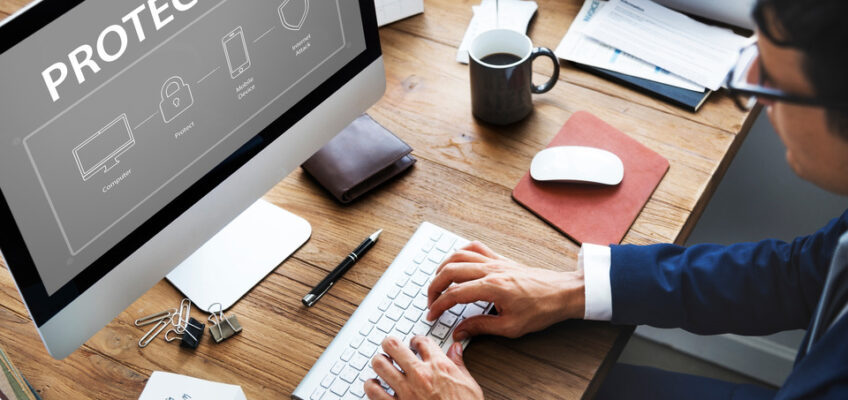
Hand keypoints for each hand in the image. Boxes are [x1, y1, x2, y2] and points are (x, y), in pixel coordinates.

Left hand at [366, 336, 482, 399]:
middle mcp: (420, 375)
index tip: (414, 344)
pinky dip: (371, 386)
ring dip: (379, 363)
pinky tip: (374, 386)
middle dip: (390, 344)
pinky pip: (374, 392)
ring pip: (380, 365)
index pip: (421, 341)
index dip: (416, 340)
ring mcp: (406, 391)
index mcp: (439, 367)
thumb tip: (455, 350)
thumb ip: (459, 364)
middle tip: (391, 348)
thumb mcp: (469, 385)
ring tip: (382, 365)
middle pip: (393, 346)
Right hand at [427, 241, 584, 340]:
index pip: (454, 294)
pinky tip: (456, 262)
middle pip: (450, 271)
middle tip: (430, 302)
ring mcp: (496, 261)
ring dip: (443, 268)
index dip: (438, 306)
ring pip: (459, 255)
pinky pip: (475, 248)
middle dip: (434, 286)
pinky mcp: (501, 259)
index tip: (432, 315)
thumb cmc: (542, 309)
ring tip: (438, 283)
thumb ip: (481, 327)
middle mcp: (491, 270)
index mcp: (492, 287)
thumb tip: (460, 332)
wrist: (563, 293)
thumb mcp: (511, 327)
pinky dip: (461, 252)